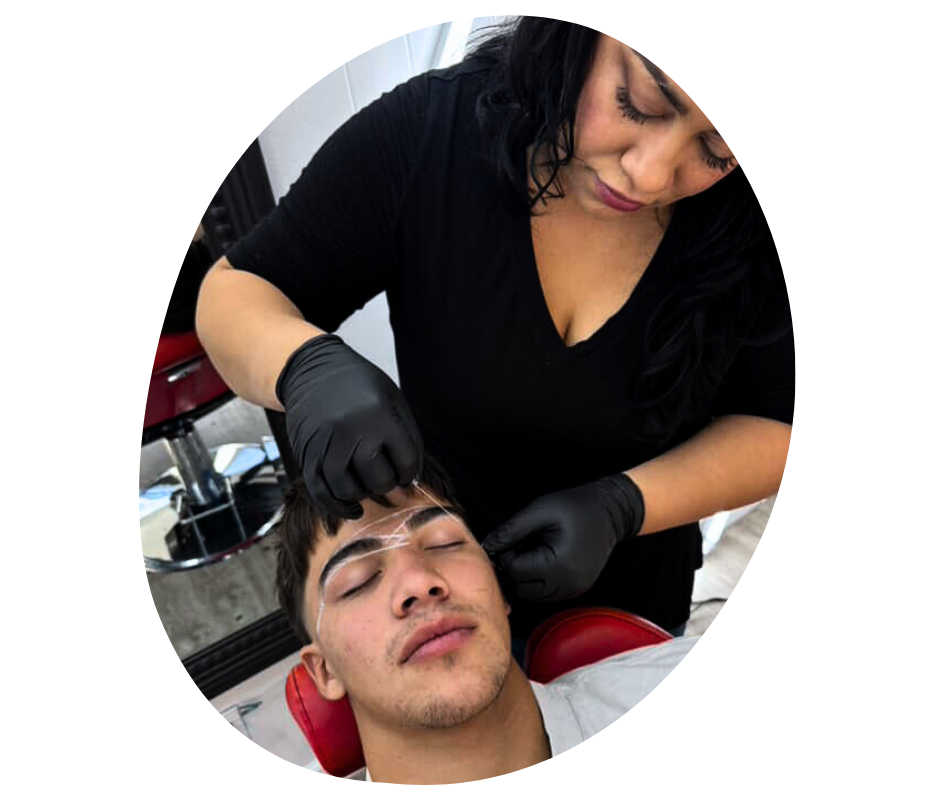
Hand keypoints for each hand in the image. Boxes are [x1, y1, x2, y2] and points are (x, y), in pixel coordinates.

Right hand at [276, 334, 423, 518]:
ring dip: (363, 494)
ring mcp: (326, 444)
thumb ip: (406, 435)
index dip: (409, 472)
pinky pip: (321, 491)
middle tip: (386, 475)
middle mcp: (351, 430)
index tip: (405, 471)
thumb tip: (413, 476)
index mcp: (379, 415)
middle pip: (378, 479)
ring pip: (348, 489)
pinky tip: (352, 508)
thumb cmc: (358, 384)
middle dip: (387, 483)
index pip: (405, 462)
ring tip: (368, 485)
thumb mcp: (392, 398)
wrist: (312, 369)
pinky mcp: (307, 454)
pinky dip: (337, 507)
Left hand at [481, 475, 644, 601]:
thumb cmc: (575, 507)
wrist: (611, 512)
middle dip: (513, 568)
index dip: (505, 556)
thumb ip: (510, 531)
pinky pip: (546, 594)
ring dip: (524, 577)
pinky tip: (544, 559)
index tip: (512, 539)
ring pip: (531, 595)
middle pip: (520, 589)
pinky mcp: (576, 590)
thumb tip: (486, 547)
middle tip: (520, 544)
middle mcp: (566, 584)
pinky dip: (537, 581)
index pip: (514, 572)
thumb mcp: (539, 511)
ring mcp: (573, 590)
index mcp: (557, 564)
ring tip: (533, 550)